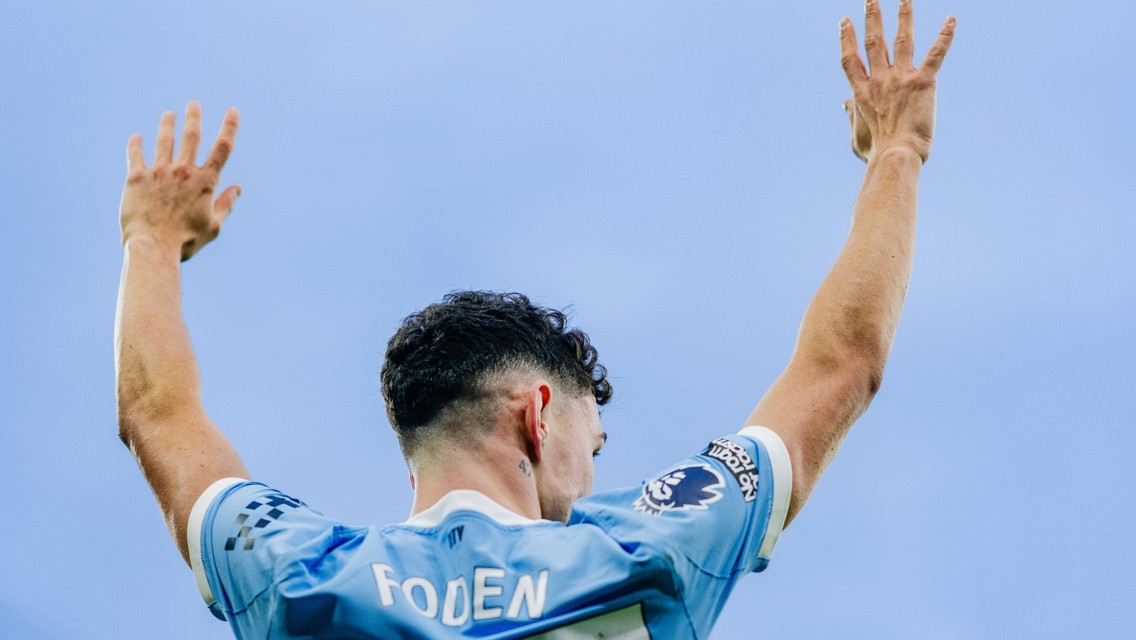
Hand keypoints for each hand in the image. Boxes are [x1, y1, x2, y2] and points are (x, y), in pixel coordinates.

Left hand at [120, 101, 240, 260]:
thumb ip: (226, 204)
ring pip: (164, 141)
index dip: (230, 126)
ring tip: (169, 115)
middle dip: (194, 117)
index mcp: (205, 182)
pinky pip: (135, 155)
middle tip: (194, 105)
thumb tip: (238, 188)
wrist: (152, 247)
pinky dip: (136, 144)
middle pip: (191, 136)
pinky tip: (136, 137)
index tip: (233, 110)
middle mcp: (182, 171)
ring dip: (167, 125)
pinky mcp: (136, 179)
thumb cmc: (186, 241)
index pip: (222, 148)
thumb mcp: (214, 227)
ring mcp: (158, 172)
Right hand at [840, 0, 954, 162]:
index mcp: (861, 92)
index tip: (845, 21)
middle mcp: (879, 80)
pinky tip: (952, 19)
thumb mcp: (856, 136)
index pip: (850, 58)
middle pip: (874, 41)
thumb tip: (843, 105)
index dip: (846, 38)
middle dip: (872, 17)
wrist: (895, 155)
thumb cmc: (876, 153)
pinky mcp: (923, 81)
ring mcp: (900, 78)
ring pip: (902, 39)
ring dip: (903, 15)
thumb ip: (851, 116)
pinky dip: (945, 36)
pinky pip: (936, 53)